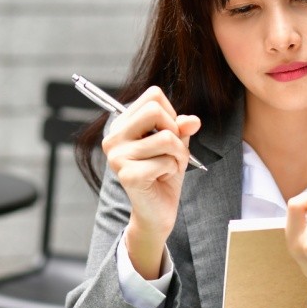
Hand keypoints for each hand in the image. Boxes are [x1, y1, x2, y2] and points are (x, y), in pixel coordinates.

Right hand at [101, 86, 200, 277]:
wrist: (157, 212)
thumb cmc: (164, 174)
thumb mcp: (176, 145)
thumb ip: (182, 127)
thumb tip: (193, 121)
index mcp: (122, 125)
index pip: (153, 95)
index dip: (171, 113)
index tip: (169, 134)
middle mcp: (113, 138)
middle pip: (155, 110)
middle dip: (175, 131)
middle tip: (172, 152)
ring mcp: (117, 157)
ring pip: (166, 138)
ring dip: (178, 155)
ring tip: (168, 167)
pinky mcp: (128, 175)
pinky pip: (166, 161)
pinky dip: (172, 170)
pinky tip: (161, 179)